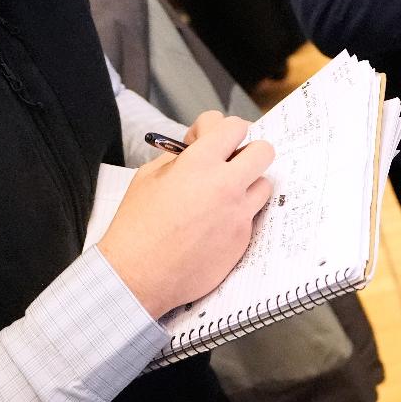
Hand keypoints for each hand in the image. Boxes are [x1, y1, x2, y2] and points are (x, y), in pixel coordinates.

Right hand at [96, 111, 274, 317]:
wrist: (136, 276)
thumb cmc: (136, 226)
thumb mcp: (149, 176)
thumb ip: (180, 156)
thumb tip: (199, 146)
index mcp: (199, 163)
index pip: (233, 126)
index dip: (221, 130)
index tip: (211, 141)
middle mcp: (226, 185)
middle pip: (264, 150)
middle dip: (247, 152)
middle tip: (230, 163)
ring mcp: (238, 213)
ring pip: (264, 184)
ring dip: (247, 185)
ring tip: (223, 196)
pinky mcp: (242, 239)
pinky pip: (253, 215)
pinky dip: (238, 214)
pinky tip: (215, 224)